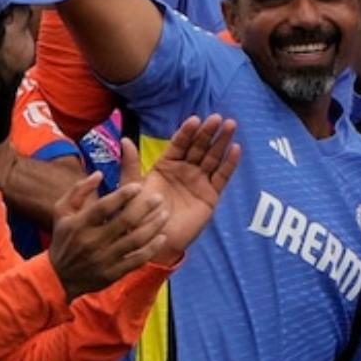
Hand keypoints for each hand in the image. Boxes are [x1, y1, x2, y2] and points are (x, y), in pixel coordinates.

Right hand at [48, 172, 167, 300]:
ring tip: (165, 214)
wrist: (58, 277)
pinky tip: (162, 237)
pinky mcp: (113, 273)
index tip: (138, 185)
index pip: (103, 207)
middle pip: (124, 222)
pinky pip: (137, 260)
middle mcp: (91, 242)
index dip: (122, 195)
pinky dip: (152, 249)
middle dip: (144, 208)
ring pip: (135, 240)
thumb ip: (79, 190)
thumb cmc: (64, 239)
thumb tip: (99, 173)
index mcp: (79, 225)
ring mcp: (103, 259)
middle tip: (159, 197)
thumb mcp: (62, 212)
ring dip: (153, 226)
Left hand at [132, 114, 240, 261]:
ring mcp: (199, 181)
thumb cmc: (139, 216)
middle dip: (208, 132)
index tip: (195, 119)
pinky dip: (229, 163)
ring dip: (222, 141)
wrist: (153, 242)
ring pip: (213, 157)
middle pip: (199, 147)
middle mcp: (185, 171)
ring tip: (231, 125)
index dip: (187, 132)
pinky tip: (235, 149)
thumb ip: (131, 164)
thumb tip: (125, 140)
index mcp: (166, 166)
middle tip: (217, 118)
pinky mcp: (211, 195)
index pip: (179, 144)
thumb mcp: (132, 188)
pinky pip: (222, 176)